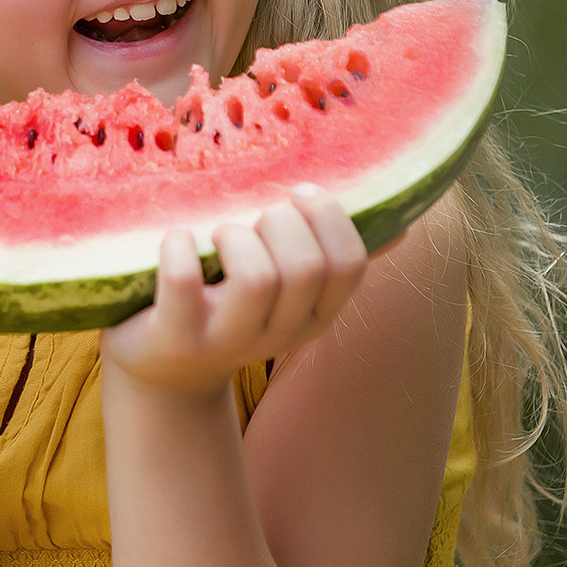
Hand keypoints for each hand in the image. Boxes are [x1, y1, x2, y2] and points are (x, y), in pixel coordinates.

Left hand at [99, 185, 369, 398]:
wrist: (165, 373)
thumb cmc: (228, 308)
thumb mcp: (284, 294)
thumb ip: (330, 260)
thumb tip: (402, 227)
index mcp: (314, 315)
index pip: (349, 264)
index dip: (328, 218)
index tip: (299, 193)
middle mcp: (279, 334)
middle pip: (306, 267)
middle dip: (280, 223)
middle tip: (251, 218)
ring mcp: (226, 342)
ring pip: (257, 279)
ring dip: (235, 237)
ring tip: (217, 235)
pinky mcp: (175, 340)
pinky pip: (185, 285)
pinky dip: (180, 249)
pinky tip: (177, 239)